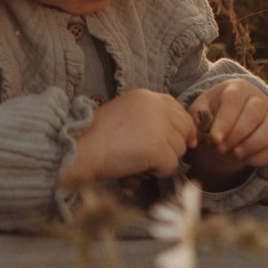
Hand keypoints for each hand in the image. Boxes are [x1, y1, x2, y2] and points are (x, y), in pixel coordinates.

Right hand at [63, 88, 196, 184]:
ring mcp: (158, 126)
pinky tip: (139, 167)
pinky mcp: (157, 147)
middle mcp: (156, 106)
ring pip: (179, 149)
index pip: (178, 108)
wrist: (81, 147)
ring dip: (164, 159)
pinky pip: (171, 166)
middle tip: (155, 155)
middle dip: (174, 144)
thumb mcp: (126, 114)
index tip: (174, 140)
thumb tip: (186, 137)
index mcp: (147, 96)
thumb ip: (151, 118)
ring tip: (139, 158)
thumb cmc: (98, 136)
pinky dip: (157, 172)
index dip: (179, 127)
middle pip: (185, 128)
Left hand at [185, 80, 267, 185]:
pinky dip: (260, 157)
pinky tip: (244, 160)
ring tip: (235, 154)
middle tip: (220, 149)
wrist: (228, 121)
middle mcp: (258, 99)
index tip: (215, 139)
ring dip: (252, 144)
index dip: (225, 122)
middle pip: (254, 113)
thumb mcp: (200, 111)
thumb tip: (196, 139)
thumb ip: (197, 121)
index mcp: (237, 89)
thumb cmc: (212, 112)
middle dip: (236, 135)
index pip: (234, 101)